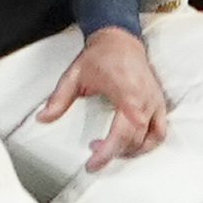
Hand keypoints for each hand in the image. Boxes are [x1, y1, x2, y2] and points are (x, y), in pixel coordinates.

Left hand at [32, 22, 169, 167]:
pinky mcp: (159, 102)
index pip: (122, 133)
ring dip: (133, 150)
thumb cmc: (101, 55)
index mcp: (128, 94)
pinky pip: (159, 131)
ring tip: (112, 149)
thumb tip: (43, 118)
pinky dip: (147, 143)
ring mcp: (155, 102)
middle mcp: (146, 100)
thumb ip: (58, 99)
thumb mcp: (74, 75)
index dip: (107, 153)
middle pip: (136, 140)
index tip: (92, 164)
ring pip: (152, 139)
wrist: (120, 38)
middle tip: (94, 155)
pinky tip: (130, 143)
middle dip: (114, 153)